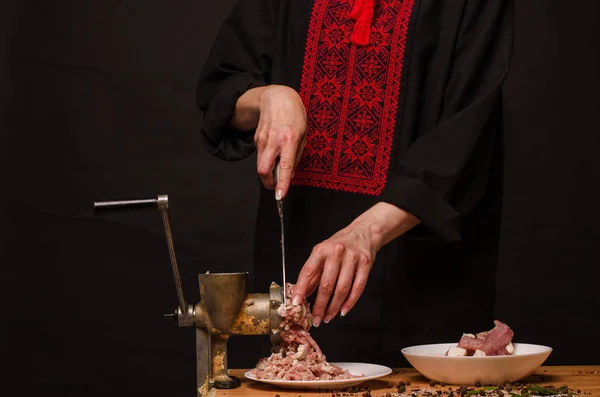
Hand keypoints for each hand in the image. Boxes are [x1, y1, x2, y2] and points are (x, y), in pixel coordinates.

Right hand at [254, 85, 306, 199]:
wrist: (277, 97)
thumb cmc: (294, 115)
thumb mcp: (303, 135)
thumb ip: (297, 156)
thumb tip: (290, 175)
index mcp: (289, 140)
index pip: (284, 167)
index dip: (282, 183)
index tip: (280, 196)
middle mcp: (274, 141)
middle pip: (263, 170)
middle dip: (268, 182)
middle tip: (275, 185)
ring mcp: (262, 140)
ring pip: (260, 165)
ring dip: (268, 171)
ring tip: (277, 166)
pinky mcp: (256, 139)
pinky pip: (261, 156)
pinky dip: (267, 160)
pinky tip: (274, 152)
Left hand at [292, 202, 420, 325]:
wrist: (364, 232)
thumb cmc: (340, 244)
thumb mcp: (322, 253)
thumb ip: (313, 273)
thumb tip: (303, 293)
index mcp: (321, 250)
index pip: (308, 271)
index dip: (301, 289)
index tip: (296, 303)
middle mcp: (336, 253)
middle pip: (327, 284)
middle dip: (320, 305)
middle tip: (316, 318)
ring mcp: (352, 258)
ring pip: (342, 289)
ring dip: (334, 307)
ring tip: (328, 317)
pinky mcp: (365, 264)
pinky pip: (357, 288)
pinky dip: (350, 302)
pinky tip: (343, 310)